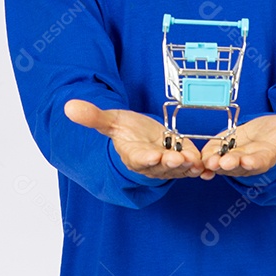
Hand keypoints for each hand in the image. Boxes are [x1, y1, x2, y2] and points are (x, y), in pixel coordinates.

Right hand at [64, 100, 214, 180]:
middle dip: (170, 163)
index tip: (152, 155)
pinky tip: (207, 164)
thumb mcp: (111, 121)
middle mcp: (152, 164)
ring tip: (195, 161)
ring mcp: (169, 165)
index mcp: (133, 155)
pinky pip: (193, 166)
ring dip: (188, 166)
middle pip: (162, 166)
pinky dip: (200, 167)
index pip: (138, 159)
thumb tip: (68, 106)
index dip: (145, 158)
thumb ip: (93, 117)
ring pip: (179, 168)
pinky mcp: (184, 161)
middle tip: (178, 159)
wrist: (143, 137)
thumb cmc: (127, 130)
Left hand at [200, 113, 275, 177]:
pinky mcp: (220, 152)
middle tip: (221, 164)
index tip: (250, 160)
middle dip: (230, 165)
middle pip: (238, 165)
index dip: (255, 161)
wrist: (265, 133)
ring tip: (206, 162)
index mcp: (267, 155)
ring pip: (221, 164)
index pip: (261, 160)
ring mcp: (233, 158)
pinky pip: (209, 158)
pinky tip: (197, 161)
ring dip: (213, 164)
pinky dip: (203, 161)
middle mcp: (249, 161)